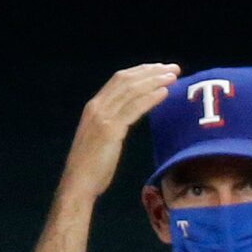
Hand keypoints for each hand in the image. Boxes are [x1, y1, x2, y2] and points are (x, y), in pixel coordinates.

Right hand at [60, 63, 181, 201]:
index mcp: (94, 106)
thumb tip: (129, 115)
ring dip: (154, 81)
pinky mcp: (110, 129)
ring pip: (131, 90)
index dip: (141, 72)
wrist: (78, 183)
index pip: (119, 80)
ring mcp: (102, 116)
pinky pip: (133, 108)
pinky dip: (150, 98)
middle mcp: (97, 106)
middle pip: (126, 80)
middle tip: (173, 68)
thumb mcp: (101, 138)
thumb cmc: (92, 167)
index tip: (160, 68)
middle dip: (151, 71)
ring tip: (173, 77)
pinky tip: (164, 93)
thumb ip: (113, 123)